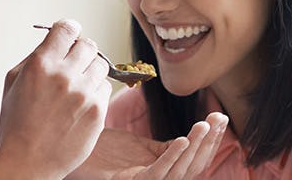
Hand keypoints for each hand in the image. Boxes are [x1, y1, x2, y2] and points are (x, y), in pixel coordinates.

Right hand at [0, 19, 111, 179]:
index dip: (69, 29)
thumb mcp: (13, 81)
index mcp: (41, 64)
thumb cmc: (16, 121)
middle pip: (88, 44)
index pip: (67, 28)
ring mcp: (83, 94)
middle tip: (74, 62)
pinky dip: (96, 91)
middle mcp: (64, 76)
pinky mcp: (97, 112)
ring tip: (77, 85)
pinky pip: (106, 87)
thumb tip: (57, 39)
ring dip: (90, 70)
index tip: (69, 35)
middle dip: (81, 50)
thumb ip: (36, 55)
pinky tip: (81, 102)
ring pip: (101, 64)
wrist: (26, 162)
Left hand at [67, 112, 228, 179]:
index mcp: (161, 170)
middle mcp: (155, 179)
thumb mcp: (138, 146)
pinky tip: (183, 139)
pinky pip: (157, 172)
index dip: (211, 140)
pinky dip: (173, 157)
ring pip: (180, 170)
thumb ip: (160, 146)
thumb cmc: (101, 147)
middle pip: (193, 166)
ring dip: (197, 147)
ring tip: (205, 125)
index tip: (220, 117)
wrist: (71, 147)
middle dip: (210, 142)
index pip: (194, 158)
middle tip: (219, 118)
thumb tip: (185, 131)